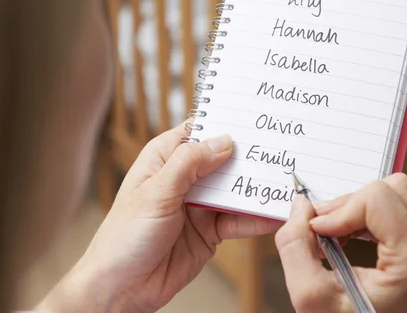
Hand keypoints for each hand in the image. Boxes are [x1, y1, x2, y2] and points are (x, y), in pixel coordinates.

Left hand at [37, 121, 280, 312]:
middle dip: (248, 156)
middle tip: (279, 149)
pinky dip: (256, 217)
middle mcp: (183, 179)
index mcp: (163, 160)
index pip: (198, 132)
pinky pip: (238, 219)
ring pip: (234, 189)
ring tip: (284, 180)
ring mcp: (198, 205)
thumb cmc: (124, 236)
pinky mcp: (210, 231)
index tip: (252, 118)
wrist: (121, 289)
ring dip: (256, 187)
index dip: (223, 123)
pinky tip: (275, 213)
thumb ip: (189, 164)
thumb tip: (224, 141)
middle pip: (222, 159)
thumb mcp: (156, 192)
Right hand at [276, 173, 406, 312]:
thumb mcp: (310, 297)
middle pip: (392, 188)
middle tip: (324, 229)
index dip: (340, 210)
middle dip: (349, 204)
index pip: (378, 199)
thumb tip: (301, 205)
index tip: (317, 231)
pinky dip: (367, 215)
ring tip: (336, 234)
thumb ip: (295, 246)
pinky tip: (349, 236)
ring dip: (358, 207)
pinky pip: (398, 208)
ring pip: (396, 193)